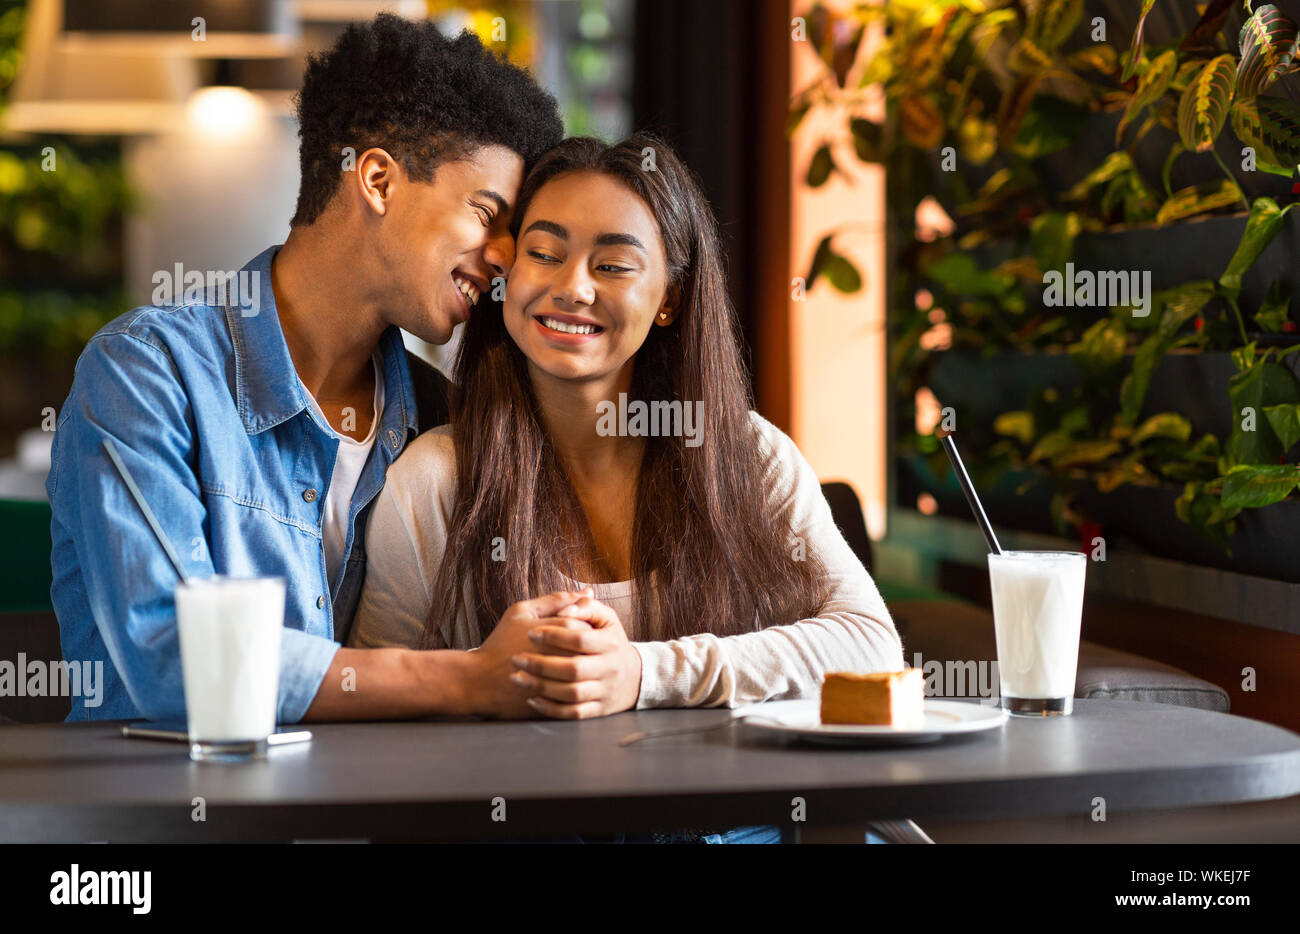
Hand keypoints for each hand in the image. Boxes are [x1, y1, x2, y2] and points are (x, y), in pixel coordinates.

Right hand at [461, 590, 593, 718]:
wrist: (480, 681)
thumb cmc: (500, 643)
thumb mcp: (521, 612)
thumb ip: (555, 600)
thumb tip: (588, 592)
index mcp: (555, 631)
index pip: (586, 623)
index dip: (578, 624)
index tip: (562, 628)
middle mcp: (562, 656)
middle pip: (591, 647)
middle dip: (581, 645)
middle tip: (561, 645)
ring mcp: (561, 680)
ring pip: (587, 669)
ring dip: (579, 664)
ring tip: (559, 660)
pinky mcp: (558, 700)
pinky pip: (579, 690)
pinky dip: (573, 682)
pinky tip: (560, 677)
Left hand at [509, 595, 642, 718]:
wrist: (632, 677)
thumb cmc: (609, 641)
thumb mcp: (605, 618)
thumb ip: (585, 606)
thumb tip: (564, 610)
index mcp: (611, 643)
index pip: (580, 639)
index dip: (554, 635)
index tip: (530, 633)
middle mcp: (610, 668)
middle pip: (574, 668)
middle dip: (541, 664)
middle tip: (517, 658)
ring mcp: (604, 691)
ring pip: (572, 693)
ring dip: (542, 686)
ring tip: (518, 677)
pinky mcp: (598, 710)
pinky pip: (573, 713)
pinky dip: (551, 708)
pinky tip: (532, 698)